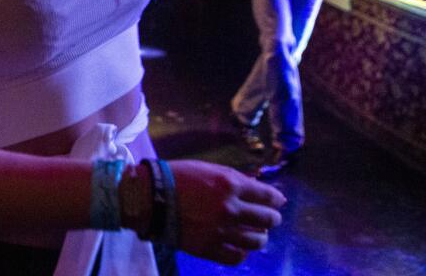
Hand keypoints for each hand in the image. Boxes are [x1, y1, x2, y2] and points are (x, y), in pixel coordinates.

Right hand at [169, 159, 284, 264]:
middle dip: (272, 218)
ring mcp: (221, 231)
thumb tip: (255, 186)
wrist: (148, 198)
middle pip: (268, 220)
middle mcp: (230, 209)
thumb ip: (233, 178)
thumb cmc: (176, 178)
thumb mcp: (207, 169)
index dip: (276, 199)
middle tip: (269, 218)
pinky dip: (242, 252)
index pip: (268, 196)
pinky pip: (237, 257)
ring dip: (260, 237)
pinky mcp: (210, 248)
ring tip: (255, 234)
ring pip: (257, 241)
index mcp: (230, 185)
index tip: (277, 202)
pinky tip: (239, 247)